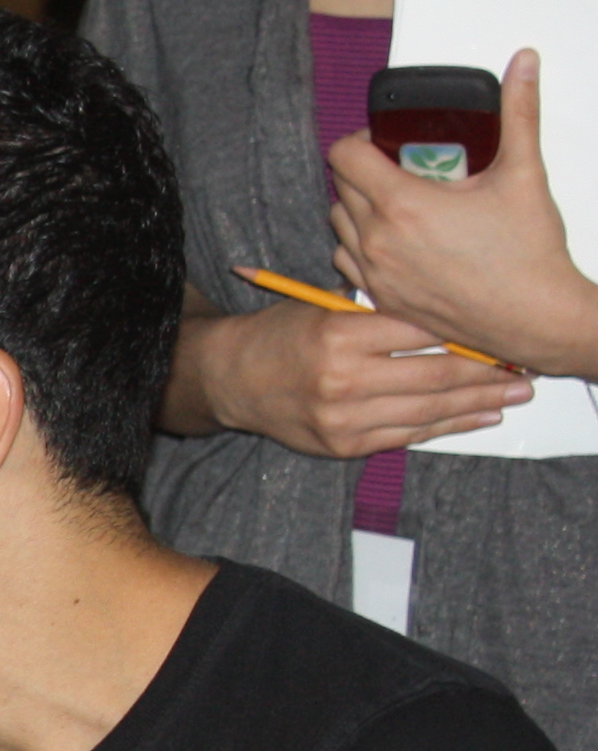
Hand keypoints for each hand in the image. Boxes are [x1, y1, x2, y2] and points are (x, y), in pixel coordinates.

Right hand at [168, 296, 524, 455]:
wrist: (231, 378)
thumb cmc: (281, 335)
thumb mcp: (324, 306)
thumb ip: (379, 311)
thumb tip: (445, 316)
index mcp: (339, 335)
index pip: (421, 331)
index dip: (465, 332)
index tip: (496, 331)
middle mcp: (341, 379)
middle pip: (434, 375)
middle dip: (485, 374)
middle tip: (520, 369)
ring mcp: (342, 417)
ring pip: (427, 411)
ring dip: (475, 404)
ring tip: (509, 396)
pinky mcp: (341, 444)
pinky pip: (406, 436)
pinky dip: (445, 428)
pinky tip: (474, 418)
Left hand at [330, 51, 597, 375]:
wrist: (534, 318)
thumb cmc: (527, 256)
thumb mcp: (524, 172)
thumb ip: (518, 112)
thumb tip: (522, 66)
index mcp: (402, 206)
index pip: (344, 155)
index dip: (360, 139)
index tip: (382, 140)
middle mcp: (377, 241)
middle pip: (340, 187)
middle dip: (364, 170)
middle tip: (399, 166)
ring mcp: (374, 273)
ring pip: (339, 224)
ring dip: (358, 207)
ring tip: (398, 202)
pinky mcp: (380, 298)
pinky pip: (347, 261)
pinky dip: (361, 245)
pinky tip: (394, 239)